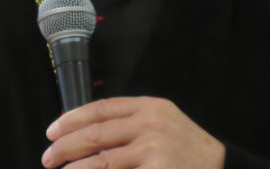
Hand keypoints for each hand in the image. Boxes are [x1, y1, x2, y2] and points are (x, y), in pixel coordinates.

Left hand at [41, 96, 224, 168]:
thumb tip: (83, 129)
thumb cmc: (184, 146)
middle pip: (96, 134)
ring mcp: (155, 150)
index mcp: (147, 107)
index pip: (100, 108)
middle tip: (48, 157)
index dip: (71, 119)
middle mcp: (150, 124)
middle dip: (65, 146)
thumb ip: (129, 120)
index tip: (52, 131)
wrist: (220, 166)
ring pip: (102, 161)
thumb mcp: (161, 120)